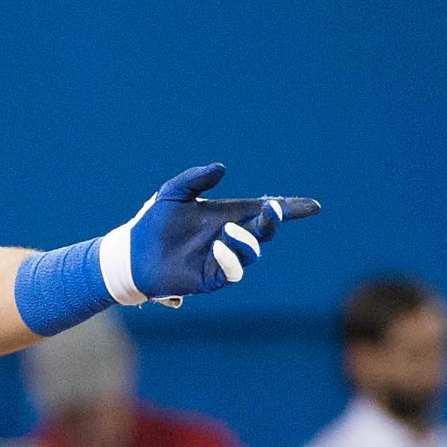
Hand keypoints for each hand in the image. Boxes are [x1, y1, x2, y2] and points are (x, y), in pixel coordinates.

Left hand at [99, 165, 320, 305]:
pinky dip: (231, 259)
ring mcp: (223, 258)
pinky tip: (218, 247)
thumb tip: (222, 169)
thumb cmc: (154, 220)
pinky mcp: (211, 277)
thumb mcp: (174, 192)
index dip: (291, 209)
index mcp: (228, 214)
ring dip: (248, 240)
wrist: (132, 251)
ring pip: (252, 252)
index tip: (314, 206)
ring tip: (227, 231)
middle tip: (272, 209)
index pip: (265, 211)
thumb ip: (196, 179)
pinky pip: (232, 272)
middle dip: (273, 221)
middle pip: (265, 231)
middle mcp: (230, 236)